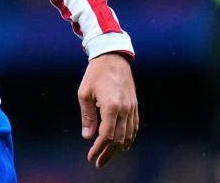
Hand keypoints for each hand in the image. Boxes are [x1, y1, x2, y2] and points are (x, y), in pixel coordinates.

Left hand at [78, 52, 137, 168]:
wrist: (113, 57)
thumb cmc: (95, 74)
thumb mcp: (84, 93)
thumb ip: (87, 116)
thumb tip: (87, 136)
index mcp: (111, 106)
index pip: (106, 135)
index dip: (99, 148)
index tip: (91, 157)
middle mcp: (124, 109)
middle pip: (118, 139)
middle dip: (108, 153)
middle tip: (99, 163)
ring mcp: (132, 107)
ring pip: (128, 135)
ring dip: (118, 149)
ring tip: (108, 156)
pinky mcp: (134, 105)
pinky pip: (134, 127)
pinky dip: (129, 138)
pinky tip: (122, 145)